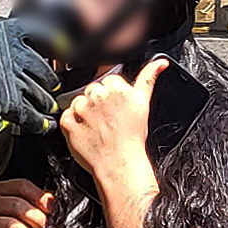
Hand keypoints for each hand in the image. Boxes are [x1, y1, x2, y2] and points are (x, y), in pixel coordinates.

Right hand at [0, 17, 59, 131]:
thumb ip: (6, 39)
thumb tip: (27, 46)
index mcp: (10, 34)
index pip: (46, 34)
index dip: (59, 45)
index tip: (64, 52)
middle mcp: (17, 55)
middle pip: (47, 72)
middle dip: (50, 83)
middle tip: (49, 88)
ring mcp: (15, 80)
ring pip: (43, 95)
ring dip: (45, 104)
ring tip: (46, 107)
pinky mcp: (10, 103)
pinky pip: (33, 115)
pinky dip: (41, 122)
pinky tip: (45, 124)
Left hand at [60, 57, 165, 192]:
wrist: (120, 164)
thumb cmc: (133, 138)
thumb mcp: (144, 103)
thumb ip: (149, 78)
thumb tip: (160, 63)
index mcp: (116, 88)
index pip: (109, 79)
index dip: (113, 94)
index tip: (116, 108)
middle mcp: (98, 95)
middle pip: (93, 88)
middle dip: (98, 101)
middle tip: (108, 119)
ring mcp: (82, 109)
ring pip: (79, 101)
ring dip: (85, 112)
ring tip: (97, 127)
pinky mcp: (69, 123)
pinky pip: (66, 116)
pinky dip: (73, 123)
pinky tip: (86, 132)